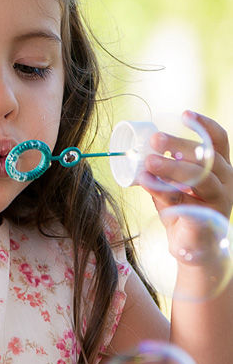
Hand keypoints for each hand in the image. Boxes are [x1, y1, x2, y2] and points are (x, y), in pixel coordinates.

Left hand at [141, 111, 232, 263]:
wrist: (192, 249)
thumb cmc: (183, 211)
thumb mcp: (171, 186)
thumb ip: (160, 171)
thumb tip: (139, 153)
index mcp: (219, 169)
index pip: (219, 141)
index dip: (204, 125)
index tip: (185, 114)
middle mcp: (225, 182)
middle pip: (208, 156)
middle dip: (180, 145)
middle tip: (155, 139)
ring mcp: (219, 201)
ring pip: (201, 178)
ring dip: (173, 167)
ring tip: (149, 161)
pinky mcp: (207, 219)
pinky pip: (186, 201)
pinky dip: (163, 191)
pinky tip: (146, 182)